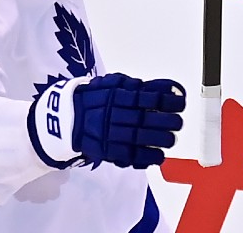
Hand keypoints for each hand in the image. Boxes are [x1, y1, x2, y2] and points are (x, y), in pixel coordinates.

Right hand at [29, 73, 185, 169]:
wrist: (62, 118)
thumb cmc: (93, 98)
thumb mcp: (112, 84)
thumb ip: (137, 86)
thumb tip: (166, 87)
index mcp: (117, 95)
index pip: (147, 97)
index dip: (167, 101)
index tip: (180, 103)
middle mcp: (113, 113)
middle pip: (145, 119)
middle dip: (166, 122)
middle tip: (178, 123)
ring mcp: (108, 133)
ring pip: (139, 138)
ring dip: (160, 140)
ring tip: (171, 139)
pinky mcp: (105, 150)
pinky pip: (128, 156)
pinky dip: (146, 157)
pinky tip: (158, 157)